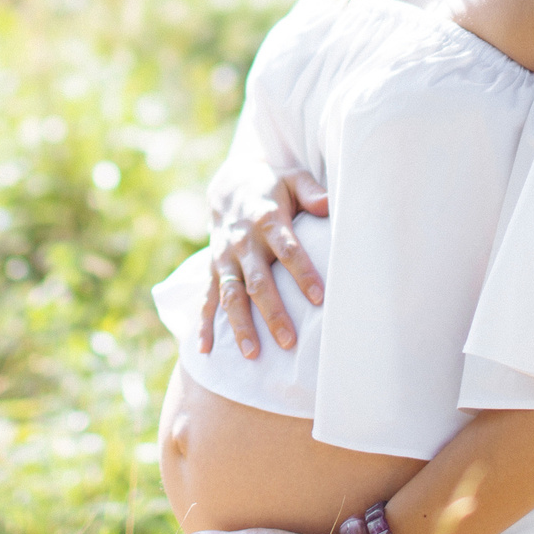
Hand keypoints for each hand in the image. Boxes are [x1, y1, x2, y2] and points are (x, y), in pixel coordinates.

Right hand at [198, 164, 327, 357]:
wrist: (231, 185)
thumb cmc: (273, 187)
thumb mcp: (293, 179)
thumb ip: (312, 192)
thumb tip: (329, 205)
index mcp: (267, 220)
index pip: (288, 250)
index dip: (302, 273)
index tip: (319, 298)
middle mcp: (244, 242)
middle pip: (258, 281)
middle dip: (272, 312)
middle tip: (288, 341)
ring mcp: (225, 258)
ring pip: (231, 295)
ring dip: (240, 325)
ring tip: (252, 354)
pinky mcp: (214, 269)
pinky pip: (207, 299)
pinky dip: (203, 324)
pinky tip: (205, 349)